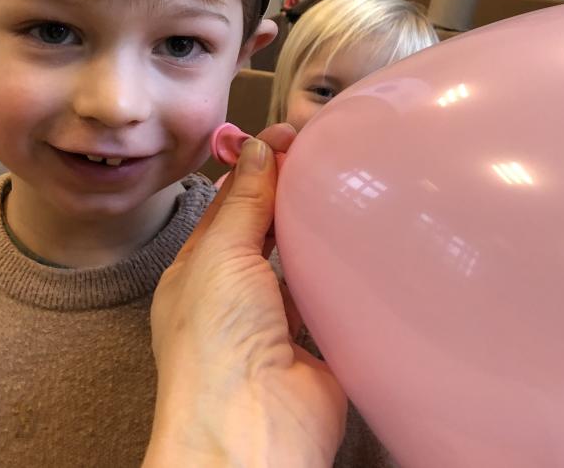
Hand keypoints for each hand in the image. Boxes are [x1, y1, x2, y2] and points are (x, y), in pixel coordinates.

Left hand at [145, 125, 346, 466]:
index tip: (290, 134)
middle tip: (327, 152)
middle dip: (291, 195)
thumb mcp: (220, 254)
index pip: (229, 206)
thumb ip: (244, 201)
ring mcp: (278, 324)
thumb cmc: (215, 345)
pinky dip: (346, 276)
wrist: (252, 428)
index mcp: (198, 271)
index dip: (257, 167)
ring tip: (348, 187)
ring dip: (319, 234)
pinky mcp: (320, 347)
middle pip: (268, 231)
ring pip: (302, 263)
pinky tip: (364, 244)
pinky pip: (335, 300)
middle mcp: (236, 296)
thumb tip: (258, 148)